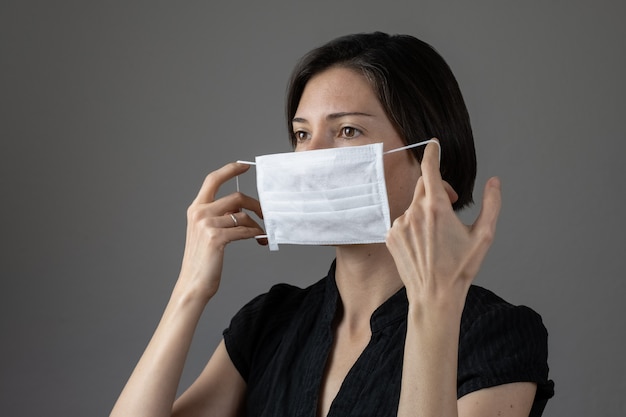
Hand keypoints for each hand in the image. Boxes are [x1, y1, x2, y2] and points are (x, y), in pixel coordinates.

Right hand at [177, 162, 265, 300]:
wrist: (194, 283)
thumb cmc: (203, 260)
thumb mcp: (207, 232)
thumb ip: (219, 216)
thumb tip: (242, 209)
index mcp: (196, 209)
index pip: (213, 180)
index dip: (230, 170)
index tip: (245, 166)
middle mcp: (199, 213)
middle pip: (236, 197)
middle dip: (255, 205)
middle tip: (265, 214)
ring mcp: (207, 225)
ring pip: (243, 216)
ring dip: (257, 225)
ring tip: (262, 234)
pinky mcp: (216, 237)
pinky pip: (244, 230)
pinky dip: (256, 234)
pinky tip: (259, 239)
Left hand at [386, 139, 501, 309]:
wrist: (434, 295)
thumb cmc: (460, 268)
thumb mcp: (484, 235)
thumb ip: (491, 204)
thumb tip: (494, 181)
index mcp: (436, 207)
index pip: (430, 169)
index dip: (432, 153)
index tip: (433, 144)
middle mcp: (414, 212)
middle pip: (423, 185)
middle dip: (437, 188)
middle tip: (450, 205)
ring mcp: (399, 224)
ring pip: (413, 204)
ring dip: (424, 210)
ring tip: (437, 235)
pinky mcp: (390, 235)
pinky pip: (402, 220)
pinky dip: (412, 224)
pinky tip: (423, 244)